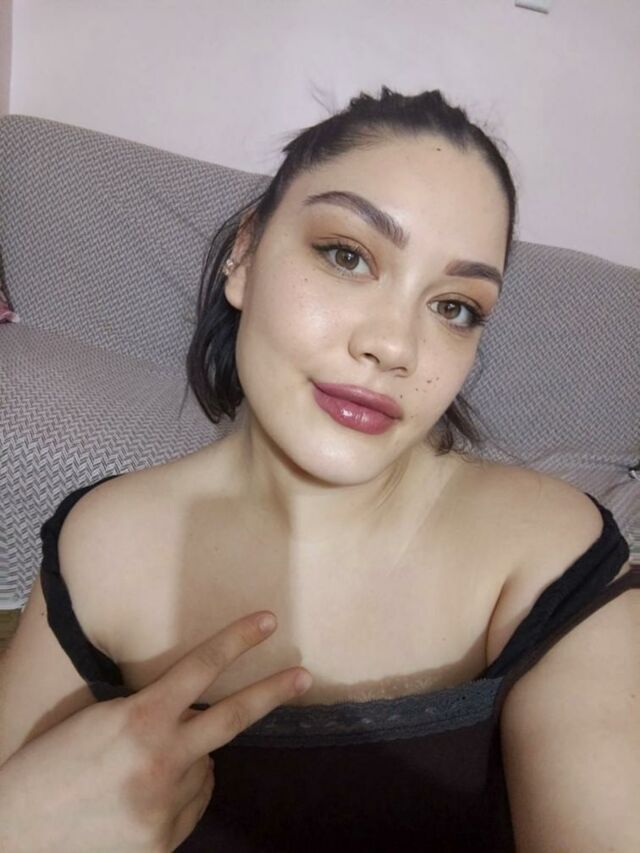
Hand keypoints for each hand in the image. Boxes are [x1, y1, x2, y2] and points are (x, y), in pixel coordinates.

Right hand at [0, 611, 310, 851]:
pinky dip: (181, 794)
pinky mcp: (163, 841)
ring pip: (207, 767)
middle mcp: (161, 757)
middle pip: (233, 717)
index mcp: (140, 717)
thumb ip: (148, 713)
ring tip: (145, 770)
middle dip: (273, 693)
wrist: (16, 834)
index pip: (200, 667)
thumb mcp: (98, 721)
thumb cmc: (49, 766)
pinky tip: (145, 798)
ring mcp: (165, 803)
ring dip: (192, 760)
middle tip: (303, 677)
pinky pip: (193, 804)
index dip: (237, 640)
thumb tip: (188, 713)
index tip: (267, 621)